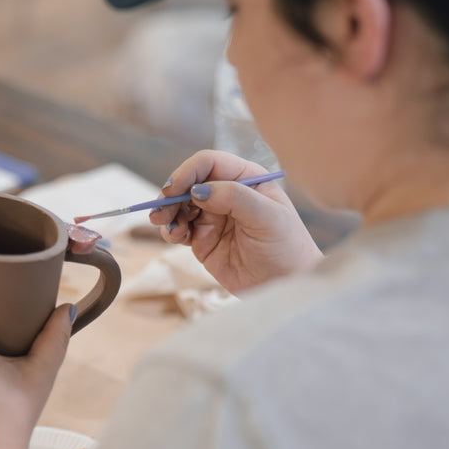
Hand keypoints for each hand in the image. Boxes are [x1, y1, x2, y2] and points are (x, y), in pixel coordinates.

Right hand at [149, 151, 322, 292]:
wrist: (286, 285)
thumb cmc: (286, 248)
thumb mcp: (267, 218)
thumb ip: (234, 198)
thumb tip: (198, 189)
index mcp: (246, 178)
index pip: (209, 163)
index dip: (188, 172)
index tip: (173, 189)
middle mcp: (227, 193)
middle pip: (189, 182)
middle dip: (172, 194)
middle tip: (161, 211)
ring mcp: (214, 216)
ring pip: (180, 205)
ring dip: (168, 212)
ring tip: (166, 226)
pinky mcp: (203, 239)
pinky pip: (179, 228)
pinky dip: (171, 230)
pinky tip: (174, 236)